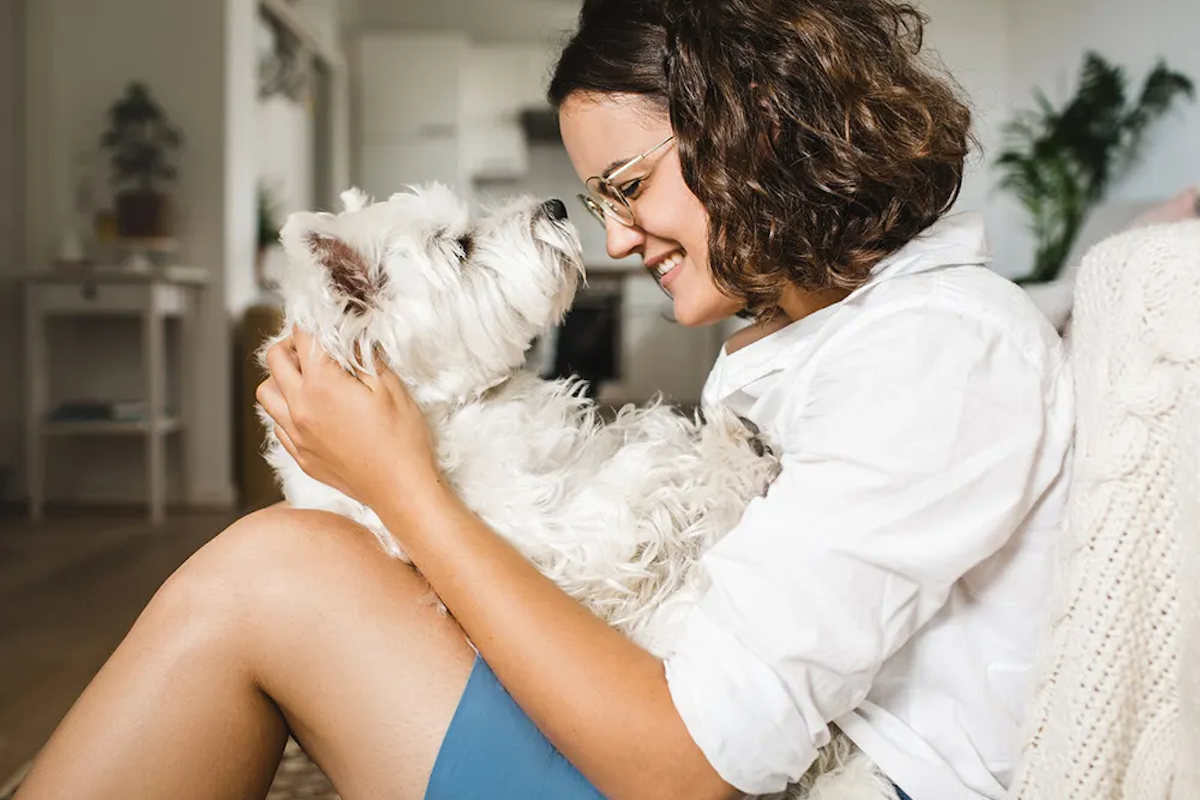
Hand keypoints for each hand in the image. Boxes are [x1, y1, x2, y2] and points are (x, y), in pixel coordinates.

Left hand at [256, 327, 440, 508]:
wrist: (401, 490)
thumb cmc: (402, 440)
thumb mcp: (390, 387)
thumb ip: (364, 356)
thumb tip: (350, 336)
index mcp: (322, 385)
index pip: (304, 337)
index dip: (315, 322)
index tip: (328, 320)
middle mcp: (300, 408)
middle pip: (275, 359)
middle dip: (293, 344)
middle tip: (317, 345)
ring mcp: (296, 434)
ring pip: (266, 393)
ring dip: (281, 377)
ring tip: (308, 377)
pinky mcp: (301, 455)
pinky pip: (277, 424)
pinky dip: (287, 409)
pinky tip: (313, 410)